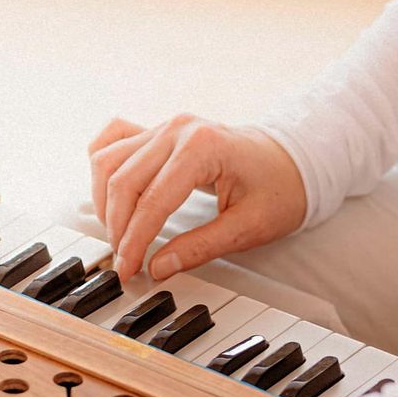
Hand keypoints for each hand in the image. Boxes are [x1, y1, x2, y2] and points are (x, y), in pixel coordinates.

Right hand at [88, 114, 306, 282]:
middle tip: (124, 262)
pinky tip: (106, 193)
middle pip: (123, 181)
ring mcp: (166, 126)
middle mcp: (177, 129)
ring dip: (105, 201)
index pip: (153, 201)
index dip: (134, 241)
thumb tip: (158, 267)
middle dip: (117, 227)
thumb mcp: (248, 227)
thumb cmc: (279, 190)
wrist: (294, 161)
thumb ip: (201, 248)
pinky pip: (114, 140)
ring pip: (109, 161)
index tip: (127, 270)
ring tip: (118, 236)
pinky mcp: (159, 130)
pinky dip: (103, 166)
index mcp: (202, 147)